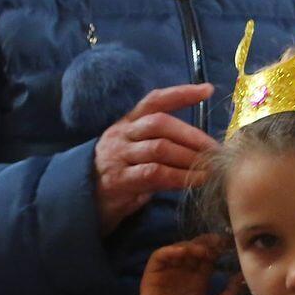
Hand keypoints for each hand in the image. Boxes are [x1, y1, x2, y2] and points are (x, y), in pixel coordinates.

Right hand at [94, 84, 217, 235]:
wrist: (80, 204)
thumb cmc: (117, 176)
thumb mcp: (134, 154)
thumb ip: (159, 144)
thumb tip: (200, 147)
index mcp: (127, 123)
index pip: (154, 100)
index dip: (181, 93)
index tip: (207, 89)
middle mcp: (121, 135)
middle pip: (160, 123)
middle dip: (192, 135)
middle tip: (214, 150)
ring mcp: (118, 157)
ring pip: (159, 148)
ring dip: (189, 157)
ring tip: (209, 168)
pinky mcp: (119, 180)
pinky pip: (154, 174)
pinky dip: (179, 176)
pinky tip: (195, 182)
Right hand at [140, 236, 243, 294]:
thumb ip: (230, 293)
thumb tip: (242, 276)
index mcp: (197, 280)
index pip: (206, 258)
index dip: (214, 249)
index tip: (225, 243)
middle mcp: (182, 273)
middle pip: (192, 250)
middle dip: (203, 243)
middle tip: (214, 241)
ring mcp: (167, 273)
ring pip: (177, 250)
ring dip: (188, 246)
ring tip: (200, 251)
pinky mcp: (152, 274)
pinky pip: (158, 256)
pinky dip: (169, 251)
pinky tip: (182, 252)